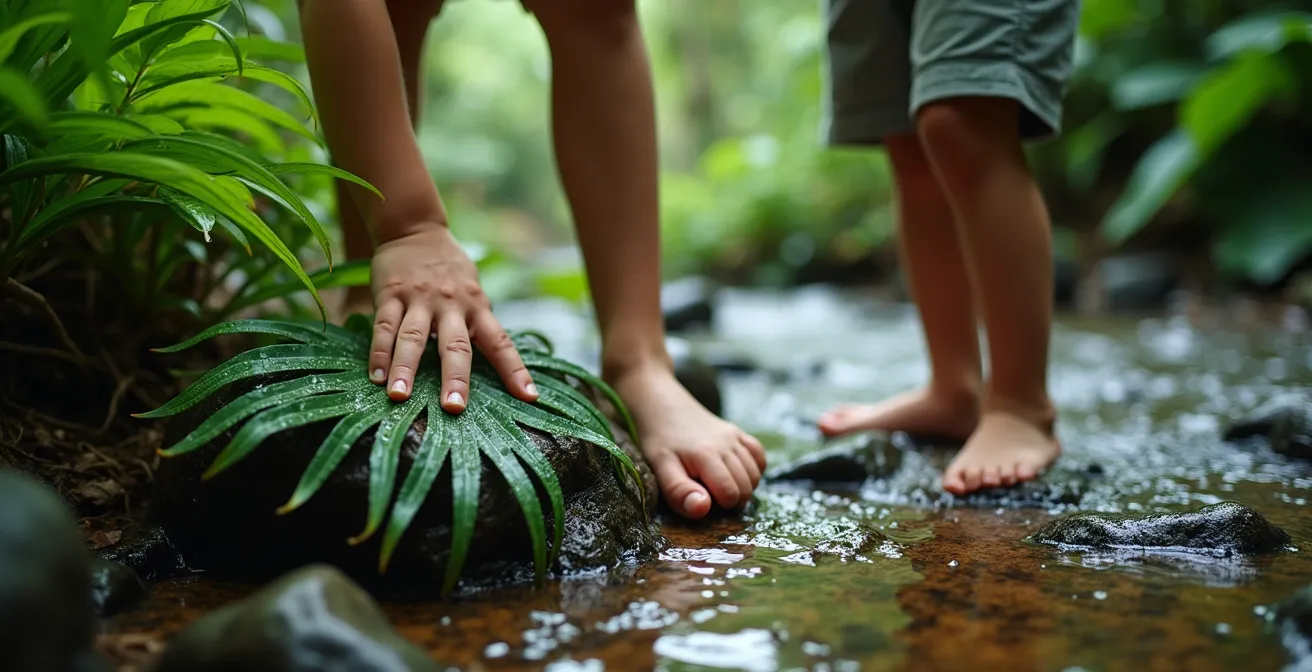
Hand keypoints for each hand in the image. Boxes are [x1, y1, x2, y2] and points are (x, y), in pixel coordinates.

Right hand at [367, 226, 536, 410]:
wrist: (414, 229)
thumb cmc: (449, 269)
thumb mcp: (473, 290)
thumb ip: (479, 321)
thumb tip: (496, 358)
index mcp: (477, 306)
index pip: (501, 343)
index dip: (515, 370)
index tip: (529, 397)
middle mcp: (452, 304)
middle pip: (456, 345)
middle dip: (456, 377)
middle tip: (454, 408)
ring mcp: (420, 299)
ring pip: (414, 337)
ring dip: (406, 368)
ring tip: (399, 396)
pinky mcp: (391, 294)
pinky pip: (384, 326)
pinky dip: (379, 352)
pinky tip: (375, 377)